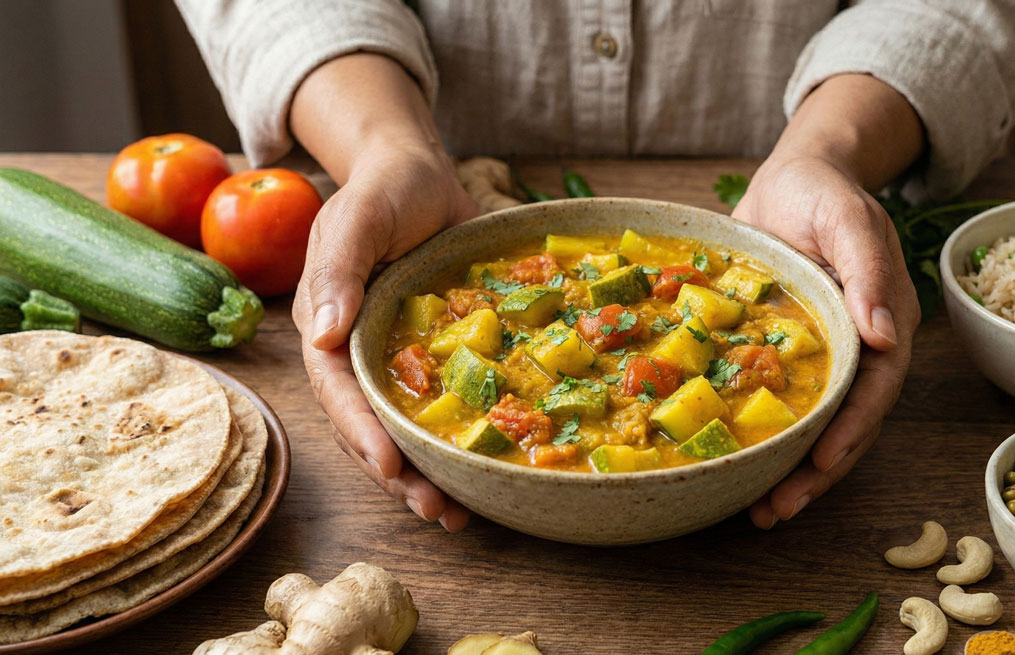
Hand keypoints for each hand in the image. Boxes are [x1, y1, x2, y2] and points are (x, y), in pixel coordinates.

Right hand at [292, 144, 477, 529]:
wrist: (420, 172)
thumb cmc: (385, 187)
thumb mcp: (359, 217)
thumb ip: (340, 269)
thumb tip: (321, 332)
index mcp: (327, 322)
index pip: (337, 390)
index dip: (362, 431)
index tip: (391, 466)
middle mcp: (355, 350)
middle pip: (368, 424)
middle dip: (398, 473)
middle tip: (436, 511)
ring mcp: (392, 356)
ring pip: (402, 426)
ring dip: (425, 472)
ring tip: (457, 515)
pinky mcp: (430, 355)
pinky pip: (438, 404)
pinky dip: (454, 439)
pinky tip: (482, 471)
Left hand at [733, 154, 919, 527]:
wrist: (793, 180)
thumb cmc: (822, 191)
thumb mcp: (844, 216)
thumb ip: (866, 267)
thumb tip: (888, 333)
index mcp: (882, 319)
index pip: (875, 388)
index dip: (852, 430)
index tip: (822, 463)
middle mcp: (858, 348)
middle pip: (847, 423)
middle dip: (816, 472)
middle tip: (776, 510)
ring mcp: (823, 357)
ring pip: (815, 426)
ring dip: (790, 471)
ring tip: (758, 512)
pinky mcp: (788, 358)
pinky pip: (781, 405)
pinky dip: (766, 440)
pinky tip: (739, 468)